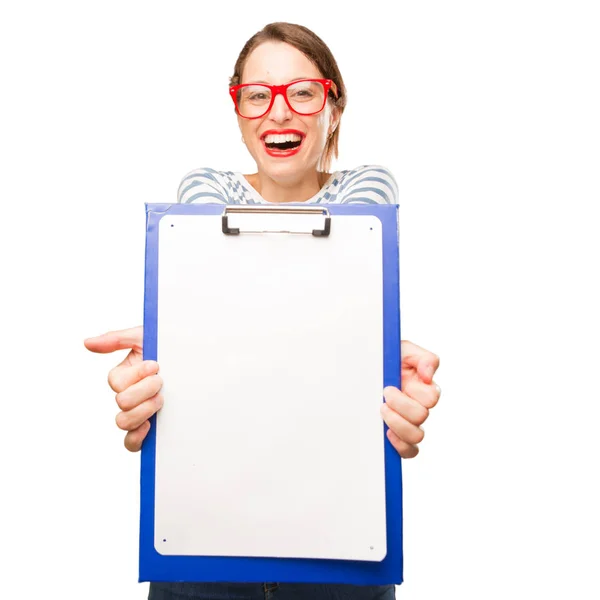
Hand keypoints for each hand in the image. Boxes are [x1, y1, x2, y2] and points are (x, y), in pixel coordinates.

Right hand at [84, 326, 162, 451]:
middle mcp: (128, 396)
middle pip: (122, 401)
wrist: (194, 363)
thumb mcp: (145, 338)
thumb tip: (88, 343)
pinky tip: (151, 425)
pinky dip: (137, 437)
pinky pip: (131, 443)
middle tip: (161, 382)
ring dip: (144, 409)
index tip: (155, 365)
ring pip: (123, 421)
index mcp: (124, 376)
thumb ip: (117, 339)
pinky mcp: (146, 430)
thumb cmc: (168, 351)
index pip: (116, 382)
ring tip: (161, 399)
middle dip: (145, 389)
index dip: (137, 375)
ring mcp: (136, 413)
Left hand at [380, 340, 440, 458]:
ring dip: (397, 424)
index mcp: (424, 387)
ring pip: (417, 436)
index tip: (389, 387)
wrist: (367, 370)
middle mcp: (420, 406)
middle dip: (400, 405)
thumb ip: (423, 358)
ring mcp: (411, 423)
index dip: (412, 394)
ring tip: (382, 411)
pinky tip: (387, 432)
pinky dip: (400, 445)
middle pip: (421, 416)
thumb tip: (428, 376)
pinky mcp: (401, 437)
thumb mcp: (404, 350)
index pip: (431, 397)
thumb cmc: (387, 361)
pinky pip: (410, 451)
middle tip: (384, 396)